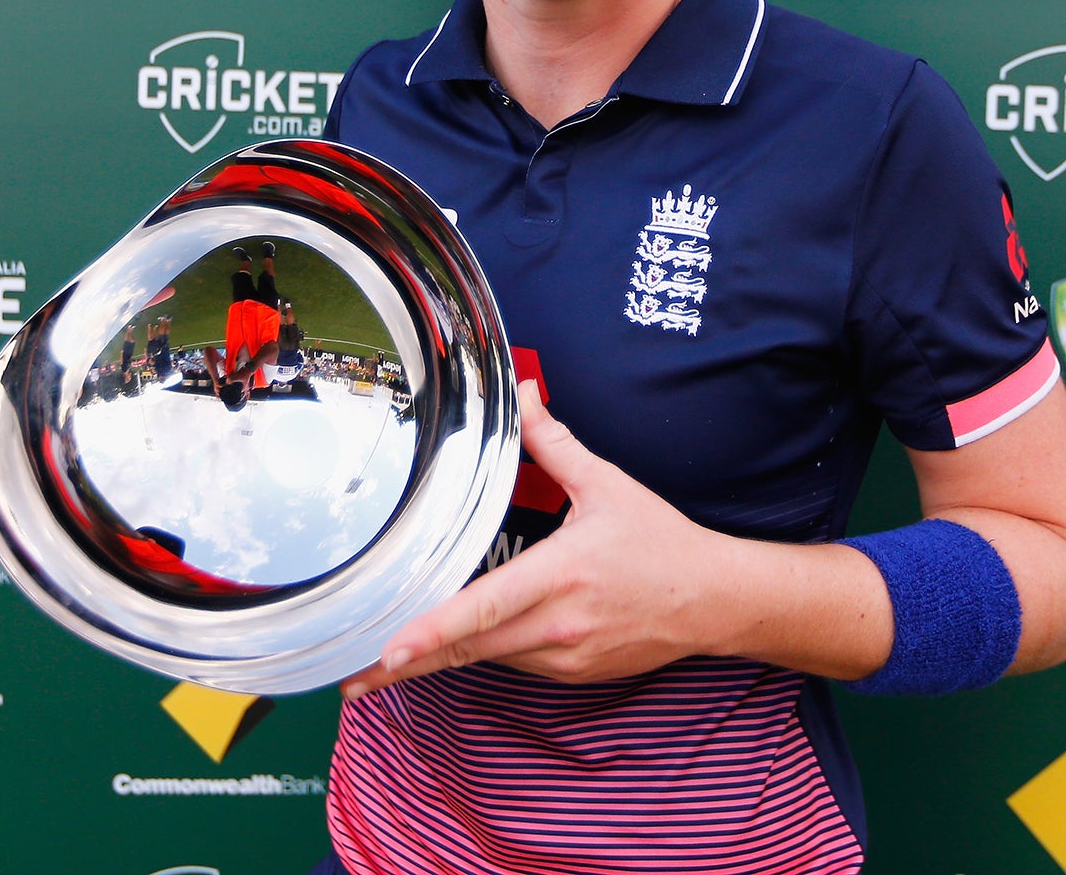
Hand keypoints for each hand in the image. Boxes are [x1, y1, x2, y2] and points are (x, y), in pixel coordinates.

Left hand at [340, 380, 728, 696]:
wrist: (713, 600)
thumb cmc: (659, 542)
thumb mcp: (605, 484)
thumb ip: (554, 442)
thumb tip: (525, 391)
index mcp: (560, 574)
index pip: (482, 607)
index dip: (431, 630)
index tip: (387, 650)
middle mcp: (557, 623)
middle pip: (469, 647)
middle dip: (406, 664)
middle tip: (352, 676)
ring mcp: (565, 655)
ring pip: (487, 657)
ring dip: (443, 654)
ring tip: (389, 664)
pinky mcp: (572, 672)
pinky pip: (515, 663)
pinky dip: (487, 650)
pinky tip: (465, 640)